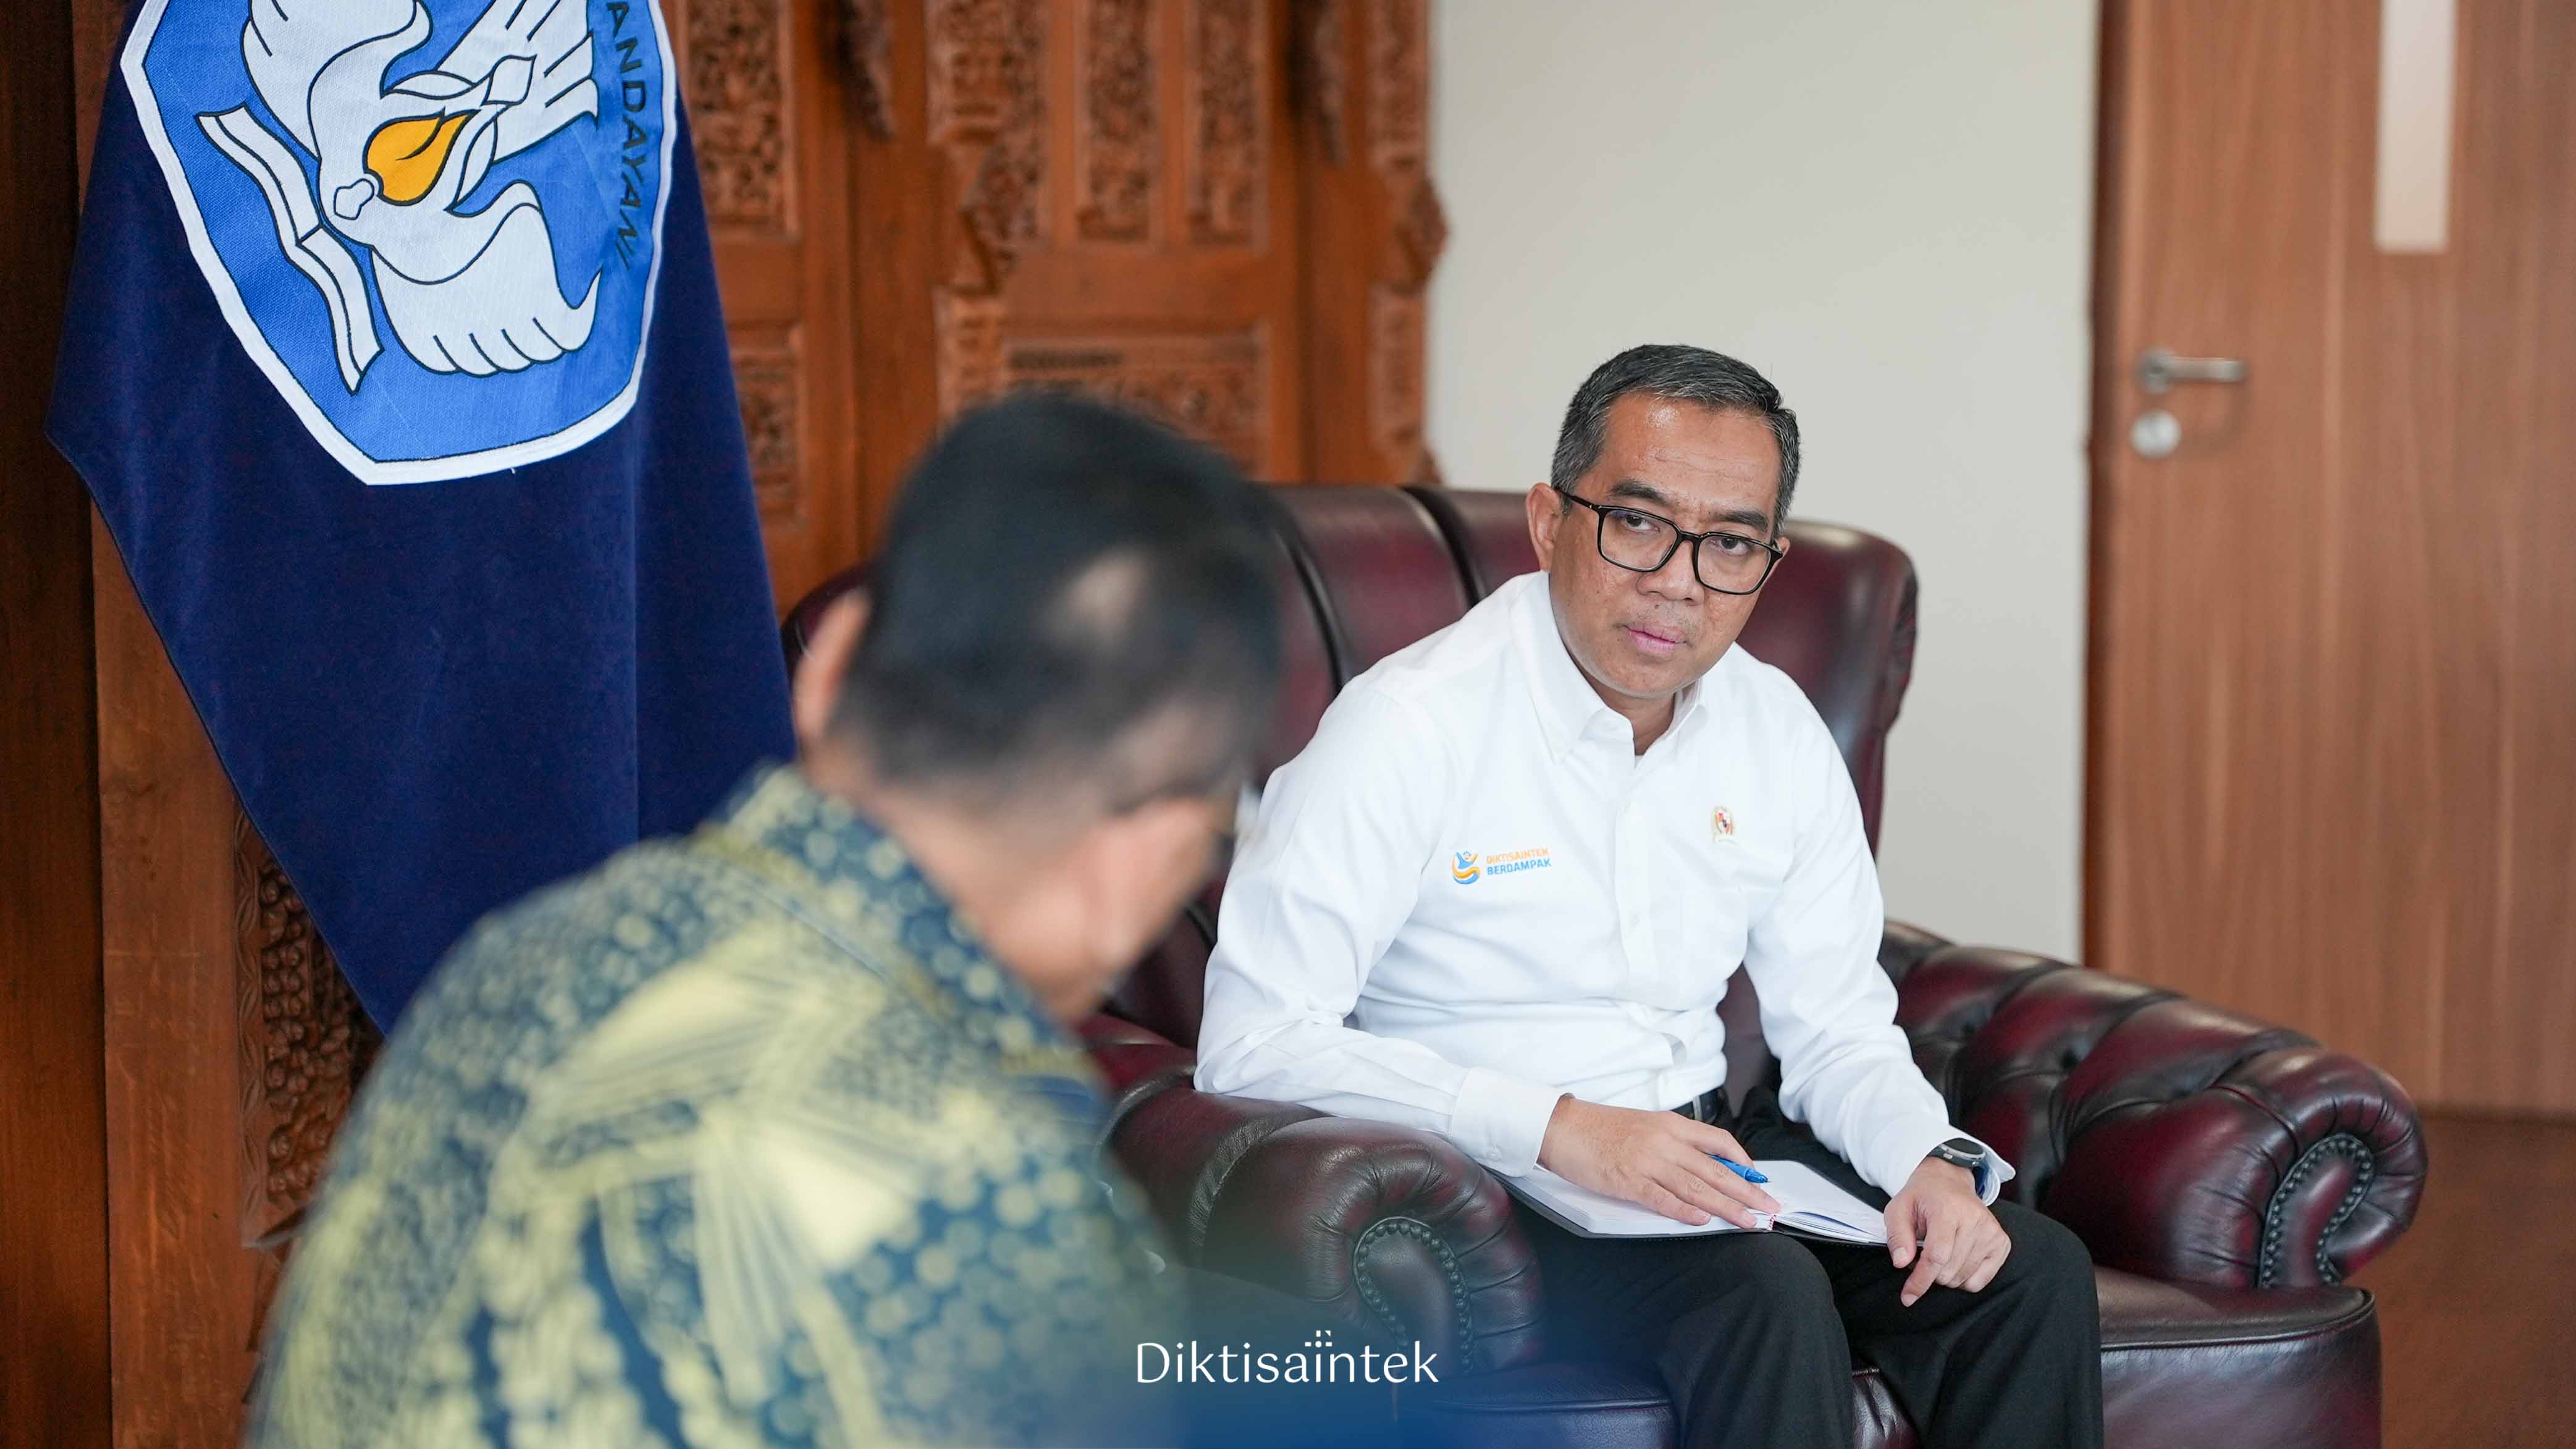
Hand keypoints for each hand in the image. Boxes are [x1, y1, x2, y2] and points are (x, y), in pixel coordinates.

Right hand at [1536, 1096, 1781, 1227]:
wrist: (1562, 1127)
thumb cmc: (1601, 1128)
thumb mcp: (1646, 1125)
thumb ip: (1675, 1142)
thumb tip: (1706, 1164)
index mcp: (1671, 1124)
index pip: (1719, 1141)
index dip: (1743, 1161)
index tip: (1759, 1180)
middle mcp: (1664, 1141)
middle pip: (1715, 1169)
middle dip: (1747, 1191)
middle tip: (1770, 1209)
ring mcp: (1646, 1161)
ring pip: (1696, 1186)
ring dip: (1726, 1207)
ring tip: (1748, 1221)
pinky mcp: (1627, 1180)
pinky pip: (1662, 1198)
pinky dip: (1684, 1210)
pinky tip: (1702, 1220)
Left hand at [1883, 1157, 2009, 1306]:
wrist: (1949, 1181)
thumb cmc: (1922, 1197)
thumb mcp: (1898, 1209)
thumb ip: (1897, 1236)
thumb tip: (1901, 1263)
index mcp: (1948, 1210)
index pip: (1936, 1256)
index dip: (1920, 1280)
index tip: (1908, 1296)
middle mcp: (1975, 1220)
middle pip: (1949, 1271)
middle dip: (1929, 1274)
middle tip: (1921, 1256)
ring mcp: (1991, 1232)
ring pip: (1964, 1279)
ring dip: (1945, 1276)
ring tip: (1939, 1254)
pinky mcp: (2001, 1242)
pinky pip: (1981, 1280)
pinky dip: (1964, 1279)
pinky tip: (1956, 1260)